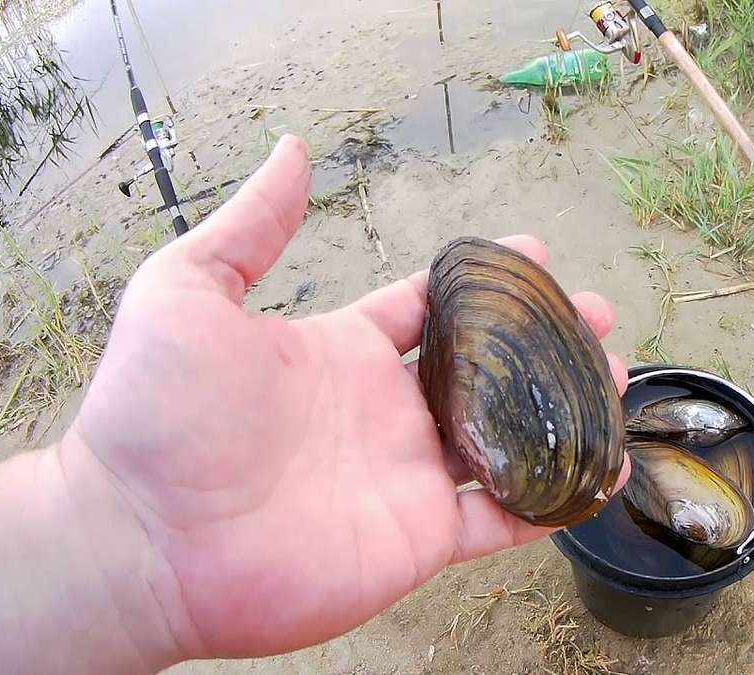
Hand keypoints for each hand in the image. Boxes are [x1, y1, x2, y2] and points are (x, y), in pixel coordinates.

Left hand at [61, 136, 628, 664]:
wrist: (138, 538)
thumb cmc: (153, 414)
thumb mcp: (188, 292)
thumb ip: (251, 226)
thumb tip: (292, 149)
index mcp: (343, 351)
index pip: (430, 307)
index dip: (484, 280)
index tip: (536, 252)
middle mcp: (385, 411)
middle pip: (486, 370)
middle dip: (545, 341)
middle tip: (599, 316)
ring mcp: (406, 475)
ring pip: (508, 439)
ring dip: (563, 411)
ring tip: (616, 379)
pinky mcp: (418, 537)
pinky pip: (503, 519)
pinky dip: (554, 499)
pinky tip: (600, 469)